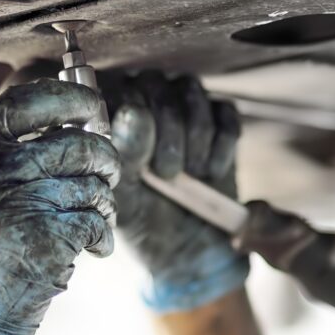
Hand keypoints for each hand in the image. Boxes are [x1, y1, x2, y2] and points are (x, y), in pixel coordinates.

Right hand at [0, 79, 120, 334]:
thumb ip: (5, 149)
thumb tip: (77, 115)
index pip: (26, 101)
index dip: (70, 98)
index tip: (93, 107)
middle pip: (72, 141)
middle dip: (103, 156)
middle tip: (108, 172)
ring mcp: (13, 205)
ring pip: (91, 181)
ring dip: (104, 199)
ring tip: (95, 216)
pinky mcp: (43, 241)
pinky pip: (96, 220)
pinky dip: (103, 235)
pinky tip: (94, 248)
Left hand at [108, 72, 248, 312]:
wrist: (186, 252)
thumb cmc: (142, 219)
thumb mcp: (125, 192)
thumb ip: (125, 151)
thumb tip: (135, 110)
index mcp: (111, 115)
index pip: (116, 86)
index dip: (132, 119)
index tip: (140, 161)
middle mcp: (145, 103)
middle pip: (155, 83)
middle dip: (165, 131)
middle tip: (167, 174)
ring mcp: (183, 109)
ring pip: (190, 91)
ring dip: (194, 136)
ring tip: (188, 174)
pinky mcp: (219, 123)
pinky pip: (224, 111)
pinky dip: (221, 145)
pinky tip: (212, 173)